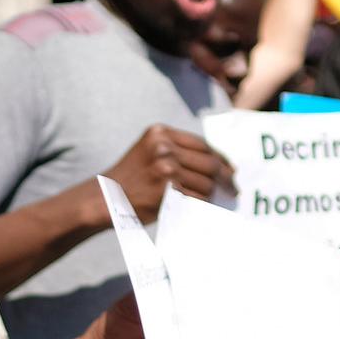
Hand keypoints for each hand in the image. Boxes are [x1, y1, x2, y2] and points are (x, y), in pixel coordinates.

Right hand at [101, 124, 235, 222]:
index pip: (201, 144)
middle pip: (208, 162)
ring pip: (205, 181)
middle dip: (225, 177)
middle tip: (233, 188)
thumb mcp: (149, 151)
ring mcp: (165, 167)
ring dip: (212, 193)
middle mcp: (163, 146)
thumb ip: (176, 150)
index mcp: (160, 132)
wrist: (105, 197)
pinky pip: (197, 197)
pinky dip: (203, 203)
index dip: (220, 158)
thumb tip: (217, 163)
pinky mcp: (167, 189)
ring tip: (214, 200)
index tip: (231, 169)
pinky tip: (203, 206)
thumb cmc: (131, 178)